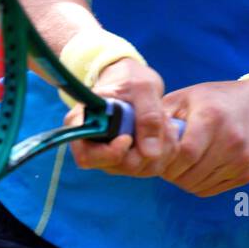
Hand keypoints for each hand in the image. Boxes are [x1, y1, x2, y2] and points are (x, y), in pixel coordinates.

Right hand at [63, 58, 180, 177]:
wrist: (133, 80)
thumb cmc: (130, 78)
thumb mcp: (142, 88)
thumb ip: (148, 116)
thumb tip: (150, 153)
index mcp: (82, 123)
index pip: (87, 156)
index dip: (111, 153)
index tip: (129, 138)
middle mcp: (93, 144)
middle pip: (117, 166)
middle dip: (145, 149)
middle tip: (161, 122)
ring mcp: (111, 154)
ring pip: (137, 169)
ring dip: (159, 150)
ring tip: (165, 123)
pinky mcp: (129, 157)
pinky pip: (149, 166)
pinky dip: (164, 152)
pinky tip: (167, 131)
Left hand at [156, 80, 248, 197]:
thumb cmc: (213, 100)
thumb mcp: (186, 98)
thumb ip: (161, 117)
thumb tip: (136, 138)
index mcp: (212, 118)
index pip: (185, 153)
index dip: (167, 160)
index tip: (159, 155)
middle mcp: (231, 140)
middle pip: (190, 173)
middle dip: (171, 172)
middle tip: (166, 162)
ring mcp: (242, 159)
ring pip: (199, 185)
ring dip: (183, 179)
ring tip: (181, 162)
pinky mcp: (248, 173)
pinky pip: (212, 189)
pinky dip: (198, 182)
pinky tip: (198, 166)